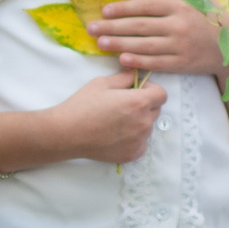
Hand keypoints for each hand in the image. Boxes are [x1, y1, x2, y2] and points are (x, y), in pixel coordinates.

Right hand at [49, 73, 168, 165]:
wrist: (67, 133)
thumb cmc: (82, 105)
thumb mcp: (101, 83)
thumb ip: (124, 78)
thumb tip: (135, 73)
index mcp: (138, 102)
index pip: (162, 94)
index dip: (151, 90)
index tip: (137, 90)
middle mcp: (144, 122)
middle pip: (156, 110)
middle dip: (144, 105)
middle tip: (123, 105)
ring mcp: (140, 140)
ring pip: (147, 127)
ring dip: (138, 122)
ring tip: (116, 121)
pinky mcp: (133, 154)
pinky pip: (141, 142)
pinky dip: (133, 138)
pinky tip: (115, 134)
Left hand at [90, 0, 228, 76]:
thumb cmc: (213, 19)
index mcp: (181, 6)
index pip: (146, 6)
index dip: (124, 8)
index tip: (104, 11)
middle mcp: (179, 25)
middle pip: (140, 26)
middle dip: (113, 27)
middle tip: (91, 28)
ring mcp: (180, 46)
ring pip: (144, 45)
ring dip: (119, 44)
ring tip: (100, 43)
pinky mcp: (182, 64)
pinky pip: (156, 63)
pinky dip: (138, 61)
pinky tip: (121, 59)